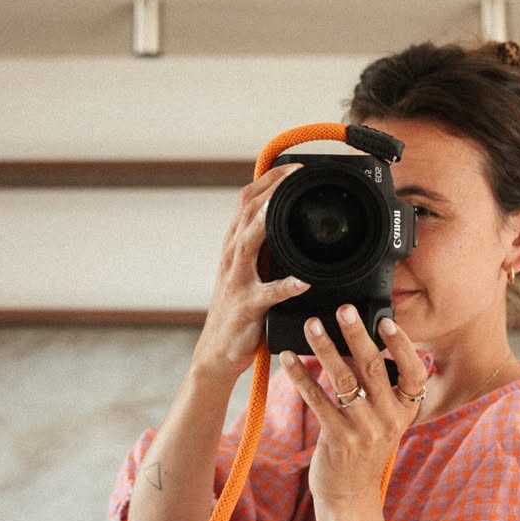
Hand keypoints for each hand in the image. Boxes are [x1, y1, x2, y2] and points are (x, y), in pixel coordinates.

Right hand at [192, 164, 309, 377]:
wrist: (216, 352)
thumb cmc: (239, 310)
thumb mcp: (249, 270)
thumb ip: (264, 247)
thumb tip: (288, 221)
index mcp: (235, 245)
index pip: (246, 201)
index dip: (267, 181)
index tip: (293, 168)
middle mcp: (232, 257)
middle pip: (246, 213)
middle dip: (270, 191)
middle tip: (295, 175)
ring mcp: (237, 281)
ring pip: (248, 244)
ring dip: (265, 225)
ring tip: (283, 209)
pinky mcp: (247, 307)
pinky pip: (267, 294)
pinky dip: (285, 286)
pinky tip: (303, 282)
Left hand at [280, 306, 428, 509]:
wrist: (350, 496)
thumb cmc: (364, 448)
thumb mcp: (383, 419)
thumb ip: (378, 387)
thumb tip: (358, 340)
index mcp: (405, 409)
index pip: (414, 372)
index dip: (402, 345)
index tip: (385, 321)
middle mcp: (389, 418)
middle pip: (374, 368)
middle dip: (357, 335)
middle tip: (344, 309)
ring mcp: (364, 429)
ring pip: (343, 379)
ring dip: (325, 348)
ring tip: (312, 324)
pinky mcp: (337, 438)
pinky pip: (317, 398)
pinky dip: (301, 375)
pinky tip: (288, 358)